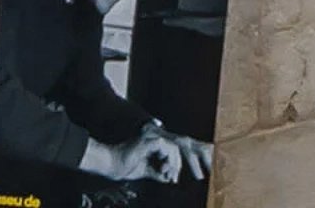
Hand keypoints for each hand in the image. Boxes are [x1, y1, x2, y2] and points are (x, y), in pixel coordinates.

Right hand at [83, 126, 213, 184]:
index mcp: (160, 143)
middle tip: (203, 175)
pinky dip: (169, 161)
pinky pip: (168, 148)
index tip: (204, 171)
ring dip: (178, 164)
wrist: (110, 163)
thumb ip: (158, 172)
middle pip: (187, 143)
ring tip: (172, 176)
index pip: (183, 147)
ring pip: (178, 147)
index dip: (196, 157)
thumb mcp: (146, 171)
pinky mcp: (151, 141)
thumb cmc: (124, 166)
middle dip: (199, 157)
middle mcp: (160, 137)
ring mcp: (156, 137)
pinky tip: (165, 171)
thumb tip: (168, 178)